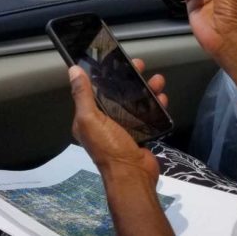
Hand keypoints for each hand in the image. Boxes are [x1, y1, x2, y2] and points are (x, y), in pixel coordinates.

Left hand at [68, 61, 164, 185]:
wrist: (133, 175)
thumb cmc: (109, 147)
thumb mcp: (91, 119)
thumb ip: (82, 95)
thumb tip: (73, 70)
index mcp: (89, 118)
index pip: (95, 90)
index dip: (105, 74)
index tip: (116, 60)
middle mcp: (104, 122)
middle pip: (117, 93)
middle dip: (129, 78)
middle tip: (141, 65)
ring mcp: (124, 128)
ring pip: (135, 101)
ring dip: (146, 89)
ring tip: (158, 80)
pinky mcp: (141, 133)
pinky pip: (148, 114)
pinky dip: (155, 105)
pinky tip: (163, 97)